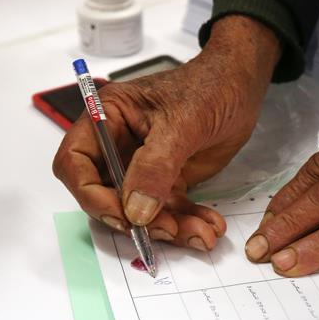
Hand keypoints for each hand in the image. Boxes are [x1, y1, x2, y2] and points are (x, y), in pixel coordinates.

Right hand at [53, 16, 279, 249]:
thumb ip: (155, 167)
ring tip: (200, 234)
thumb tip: (134, 210)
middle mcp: (117, 144)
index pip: (75, 162)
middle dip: (134, 219)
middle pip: (104, 194)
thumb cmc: (210, 86)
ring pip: (139, 211)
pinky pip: (168, 211)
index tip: (121, 215)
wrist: (243, 85)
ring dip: (168, 228)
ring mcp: (142, 166)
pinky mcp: (167, 180)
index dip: (89, 193)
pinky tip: (208, 226)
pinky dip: (187, 223)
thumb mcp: (182, 124)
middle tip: (166, 229)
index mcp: (107, 117)